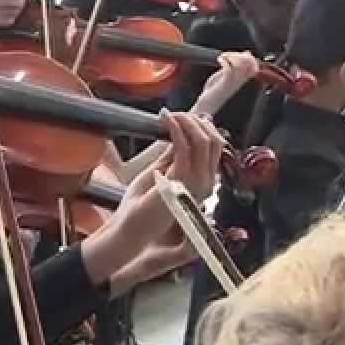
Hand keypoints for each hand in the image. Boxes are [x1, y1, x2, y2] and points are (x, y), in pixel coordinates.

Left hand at [82, 113, 222, 285]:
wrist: (130, 229)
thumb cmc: (141, 205)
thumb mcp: (160, 172)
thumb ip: (172, 154)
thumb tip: (181, 129)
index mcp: (202, 181)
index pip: (214, 146)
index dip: (201, 126)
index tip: (182, 116)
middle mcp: (205, 183)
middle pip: (214, 140)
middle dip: (196, 120)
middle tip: (175, 114)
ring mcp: (195, 183)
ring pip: (203, 140)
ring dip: (186, 121)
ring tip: (169, 115)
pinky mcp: (179, 181)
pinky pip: (184, 146)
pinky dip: (175, 128)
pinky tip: (165, 120)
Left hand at [190, 52, 258, 115]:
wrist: (207, 105)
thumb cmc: (214, 91)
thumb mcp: (223, 78)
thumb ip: (229, 69)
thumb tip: (231, 60)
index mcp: (241, 80)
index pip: (254, 67)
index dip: (249, 58)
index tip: (237, 54)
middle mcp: (239, 81)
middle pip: (249, 64)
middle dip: (240, 55)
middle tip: (227, 55)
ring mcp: (233, 82)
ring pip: (240, 65)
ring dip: (232, 56)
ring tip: (223, 57)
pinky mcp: (225, 83)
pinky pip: (229, 68)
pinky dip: (225, 60)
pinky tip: (219, 59)